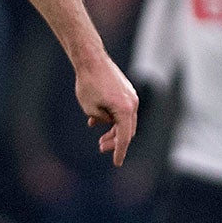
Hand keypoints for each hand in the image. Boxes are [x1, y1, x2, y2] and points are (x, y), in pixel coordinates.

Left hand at [75, 49, 140, 165]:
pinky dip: (112, 118)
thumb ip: (102, 120)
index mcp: (125, 110)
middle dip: (115, 141)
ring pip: (125, 120)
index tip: (116, 163)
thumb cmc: (88, 83)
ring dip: (113, 130)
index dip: (120, 152)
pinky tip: (96, 121)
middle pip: (127, 130)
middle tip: (101, 147)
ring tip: (100, 138)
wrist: (91, 59)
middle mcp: (132, 103)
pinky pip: (122, 110)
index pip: (125, 137)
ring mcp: (131, 96)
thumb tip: (107, 123)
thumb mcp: (90, 108)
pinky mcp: (126, 91)